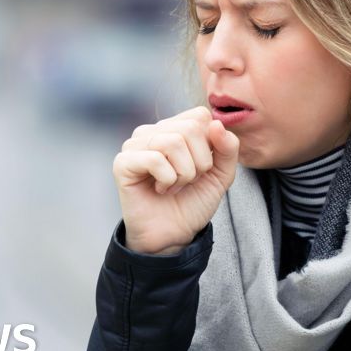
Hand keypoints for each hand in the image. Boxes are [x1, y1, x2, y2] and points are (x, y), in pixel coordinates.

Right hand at [112, 106, 239, 254]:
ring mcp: (135, 145)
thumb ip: (228, 148)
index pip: (200, 115)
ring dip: (183, 173)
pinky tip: (161, 189)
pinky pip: (154, 159)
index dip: (210, 144)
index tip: (202, 167)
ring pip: (173, 142)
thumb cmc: (193, 201)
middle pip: (190, 128)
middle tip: (189, 180)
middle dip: (200, 162)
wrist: (173, 234)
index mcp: (174, 128)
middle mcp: (153, 131)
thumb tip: (217, 124)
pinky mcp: (123, 162)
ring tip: (174, 185)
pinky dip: (167, 179)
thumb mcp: (221, 174)